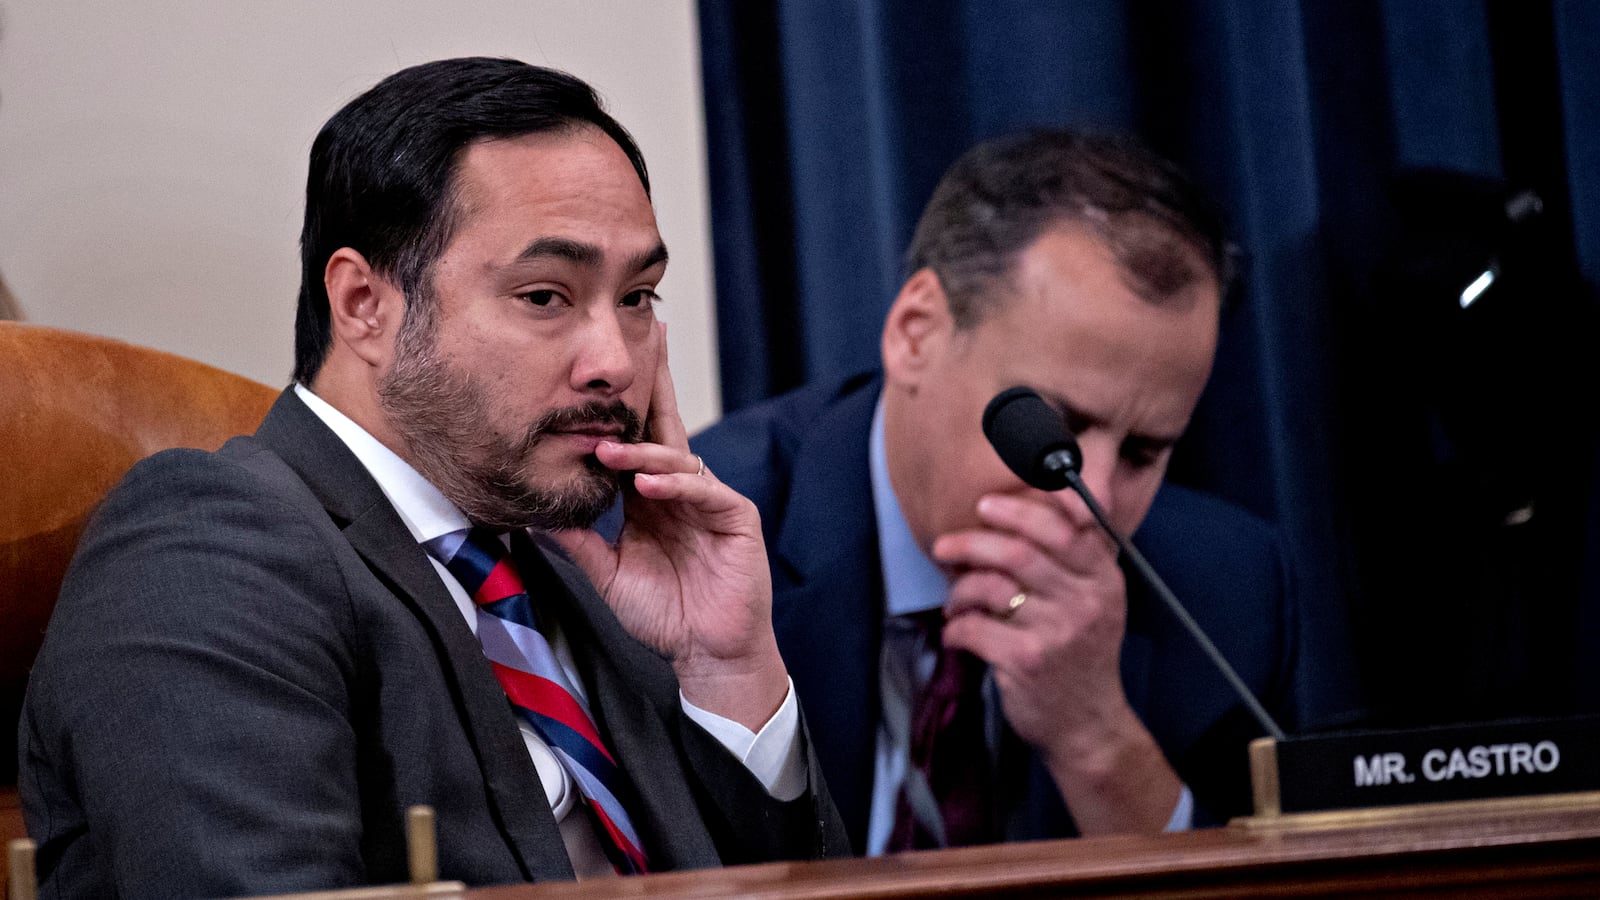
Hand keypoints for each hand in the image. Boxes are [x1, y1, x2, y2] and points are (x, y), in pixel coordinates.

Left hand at [550, 323, 786, 728]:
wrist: (706, 651)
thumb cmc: (664, 614)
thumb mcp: (609, 574)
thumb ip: (580, 543)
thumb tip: (535, 516)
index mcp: (652, 497)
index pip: (637, 443)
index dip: (623, 410)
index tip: (602, 377)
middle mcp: (681, 490)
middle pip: (666, 428)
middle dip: (654, 387)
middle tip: (640, 345)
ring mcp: (710, 500)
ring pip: (679, 458)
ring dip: (643, 453)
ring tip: (609, 451)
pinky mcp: (736, 516)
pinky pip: (705, 490)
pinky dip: (676, 484)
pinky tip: (649, 484)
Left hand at [933, 487, 1180, 833]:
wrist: (1088, 724)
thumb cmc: (1081, 656)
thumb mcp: (1095, 603)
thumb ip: (1071, 561)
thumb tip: (1018, 515)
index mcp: (1103, 580)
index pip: (1064, 528)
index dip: (1019, 511)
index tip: (985, 506)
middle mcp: (1085, 602)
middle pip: (1018, 552)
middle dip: (971, 543)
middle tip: (944, 546)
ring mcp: (1057, 634)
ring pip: (990, 588)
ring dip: (960, 590)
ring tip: (955, 601)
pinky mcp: (1026, 662)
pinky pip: (975, 628)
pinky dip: (956, 628)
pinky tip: (956, 633)